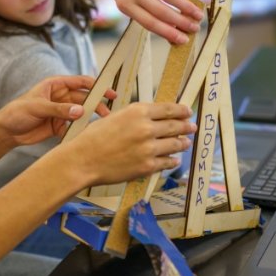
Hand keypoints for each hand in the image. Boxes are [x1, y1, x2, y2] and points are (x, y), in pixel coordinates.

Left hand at [0, 75, 116, 145]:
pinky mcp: (59, 126)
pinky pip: (73, 127)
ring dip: (89, 119)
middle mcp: (61, 97)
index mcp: (56, 85)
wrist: (7, 131)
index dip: (96, 86)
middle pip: (84, 99)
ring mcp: (61, 111)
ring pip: (80, 114)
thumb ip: (59, 109)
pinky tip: (83, 136)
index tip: (109, 92)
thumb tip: (80, 111)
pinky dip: (78, 131)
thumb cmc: (18, 112)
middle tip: (107, 113)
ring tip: (99, 126)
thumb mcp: (38, 107)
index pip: (80, 82)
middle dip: (96, 105)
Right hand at [64, 102, 195, 186]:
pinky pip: (167, 162)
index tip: (187, 111)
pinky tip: (173, 159)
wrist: (84, 159)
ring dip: (182, 143)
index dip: (181, 110)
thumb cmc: (94, 137)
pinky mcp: (148, 166)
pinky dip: (172, 160)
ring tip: (185, 143)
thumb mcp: (115, 116)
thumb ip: (135, 116)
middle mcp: (147, 128)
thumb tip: (154, 118)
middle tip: (192, 127)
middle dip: (186, 126)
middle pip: (176, 126)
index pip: (169, 109)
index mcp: (138, 111)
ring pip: (175, 144)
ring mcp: (149, 148)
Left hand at [99, 0, 203, 43]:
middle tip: (195, 27)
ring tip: (198, 14)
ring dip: (186, 6)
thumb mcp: (129, 4)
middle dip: (181, 21)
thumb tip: (173, 34)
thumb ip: (147, 17)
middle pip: (161, 10)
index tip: (184, 39)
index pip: (150, 23)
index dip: (168, 32)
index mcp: (126, 5)